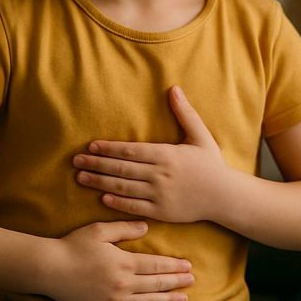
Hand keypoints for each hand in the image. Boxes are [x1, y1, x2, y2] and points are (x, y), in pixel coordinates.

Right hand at [45, 220, 192, 300]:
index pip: (156, 265)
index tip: (189, 266)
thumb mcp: (100, 230)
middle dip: (176, 282)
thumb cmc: (74, 246)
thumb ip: (125, 228)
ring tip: (183, 300)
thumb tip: (147, 226)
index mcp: (124, 263)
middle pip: (156, 284)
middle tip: (192, 281)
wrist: (49, 269)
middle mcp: (123, 284)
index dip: (174, 266)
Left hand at [74, 86, 228, 222]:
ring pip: (123, 188)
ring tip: (81, 177)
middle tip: (76, 160)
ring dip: (99, 182)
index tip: (91, 145)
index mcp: (167, 155)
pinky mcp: (161, 212)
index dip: (109, 148)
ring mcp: (159, 195)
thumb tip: (174, 88)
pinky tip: (102, 198)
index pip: (131, 151)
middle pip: (121, 169)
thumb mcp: (200, 136)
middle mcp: (160, 175)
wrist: (224, 196)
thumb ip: (185, 113)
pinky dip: (117, 203)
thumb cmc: (212, 164)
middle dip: (97, 163)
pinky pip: (134, 207)